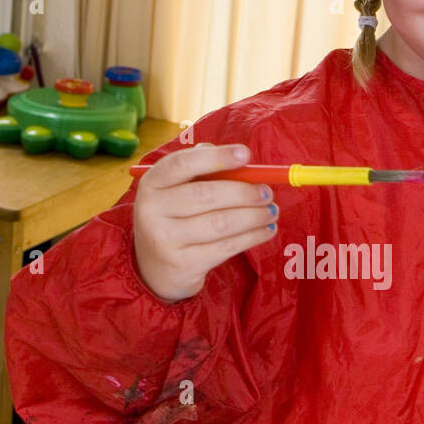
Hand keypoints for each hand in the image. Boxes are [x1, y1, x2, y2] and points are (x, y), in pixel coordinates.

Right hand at [132, 143, 278, 302]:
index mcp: (152, 183)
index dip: (217, 158)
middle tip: (267, 193)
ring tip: (271, 211)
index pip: (182, 164)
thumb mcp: (177, 191)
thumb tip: (242, 158)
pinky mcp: (183, 264)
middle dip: (244, 192)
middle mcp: (151, 210)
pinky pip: (226, 247)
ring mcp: (165, 240)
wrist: (155, 268)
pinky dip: (252, 237)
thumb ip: (202, 170)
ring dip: (254, 216)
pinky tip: (266, 230)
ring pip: (221, 223)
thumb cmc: (175, 219)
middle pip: (206, 195)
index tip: (246, 154)